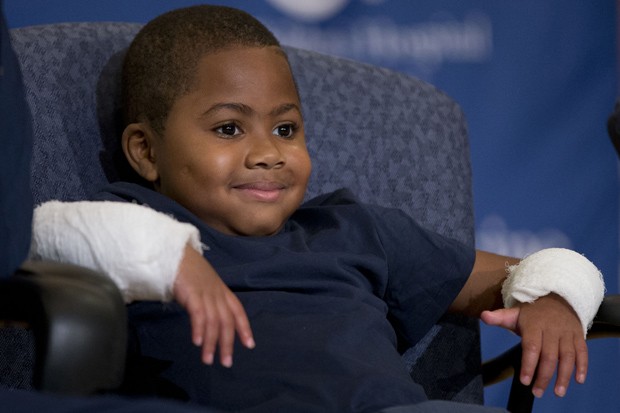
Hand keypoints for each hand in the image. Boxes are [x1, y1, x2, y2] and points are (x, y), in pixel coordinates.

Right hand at [173, 244, 254, 366]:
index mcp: (222, 291)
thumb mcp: (204, 286)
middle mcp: (217, 293)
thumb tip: (207, 321)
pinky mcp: (192, 293)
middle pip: (227, 321)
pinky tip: (197, 342)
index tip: (249, 344)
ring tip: (207, 360)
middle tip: (226, 362)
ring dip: (211, 343)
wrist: (174, 253)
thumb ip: (208, 301)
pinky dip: (199, 329)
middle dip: (227, 343)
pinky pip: (198, 314)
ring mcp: (205, 293)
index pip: (238, 311)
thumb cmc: (187, 270)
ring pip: (213, 322)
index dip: (244, 328)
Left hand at [481, 293, 587, 397]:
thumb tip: (483, 316)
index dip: (529, 364)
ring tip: (558, 392)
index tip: (525, 381)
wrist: (556, 296)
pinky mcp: (578, 336)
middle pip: (549, 356)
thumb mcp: (514, 313)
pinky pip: (582, 351)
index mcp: (534, 325)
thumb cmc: (531, 312)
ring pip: (567, 356)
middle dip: (544, 376)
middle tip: (538, 392)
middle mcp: (552, 329)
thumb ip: (499, 317)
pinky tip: (579, 380)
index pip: (532, 347)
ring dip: (564, 376)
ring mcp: (566, 333)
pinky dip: (582, 366)